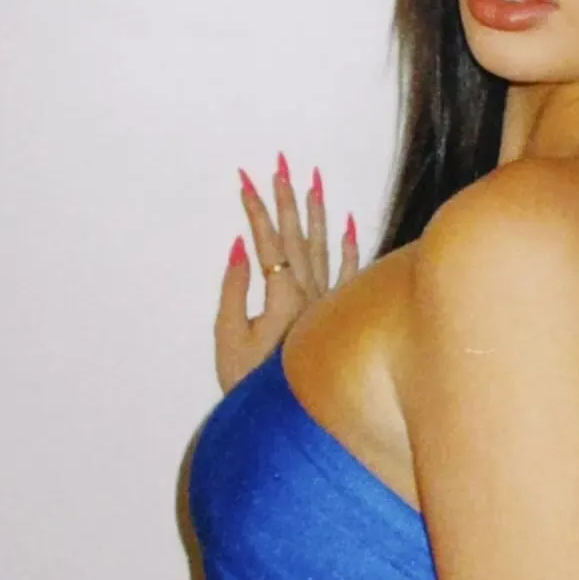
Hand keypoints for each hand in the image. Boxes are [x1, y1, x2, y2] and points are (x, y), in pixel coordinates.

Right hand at [214, 155, 359, 393]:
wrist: (286, 417)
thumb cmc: (251, 383)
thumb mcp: (230, 339)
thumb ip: (234, 291)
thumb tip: (240, 248)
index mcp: (281, 297)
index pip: (267, 242)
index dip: (256, 208)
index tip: (246, 178)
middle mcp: (308, 294)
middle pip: (296, 235)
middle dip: (286, 197)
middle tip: (281, 162)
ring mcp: (325, 301)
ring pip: (323, 245)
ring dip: (316, 211)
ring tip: (314, 178)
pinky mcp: (335, 312)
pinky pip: (347, 270)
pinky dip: (349, 245)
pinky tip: (347, 221)